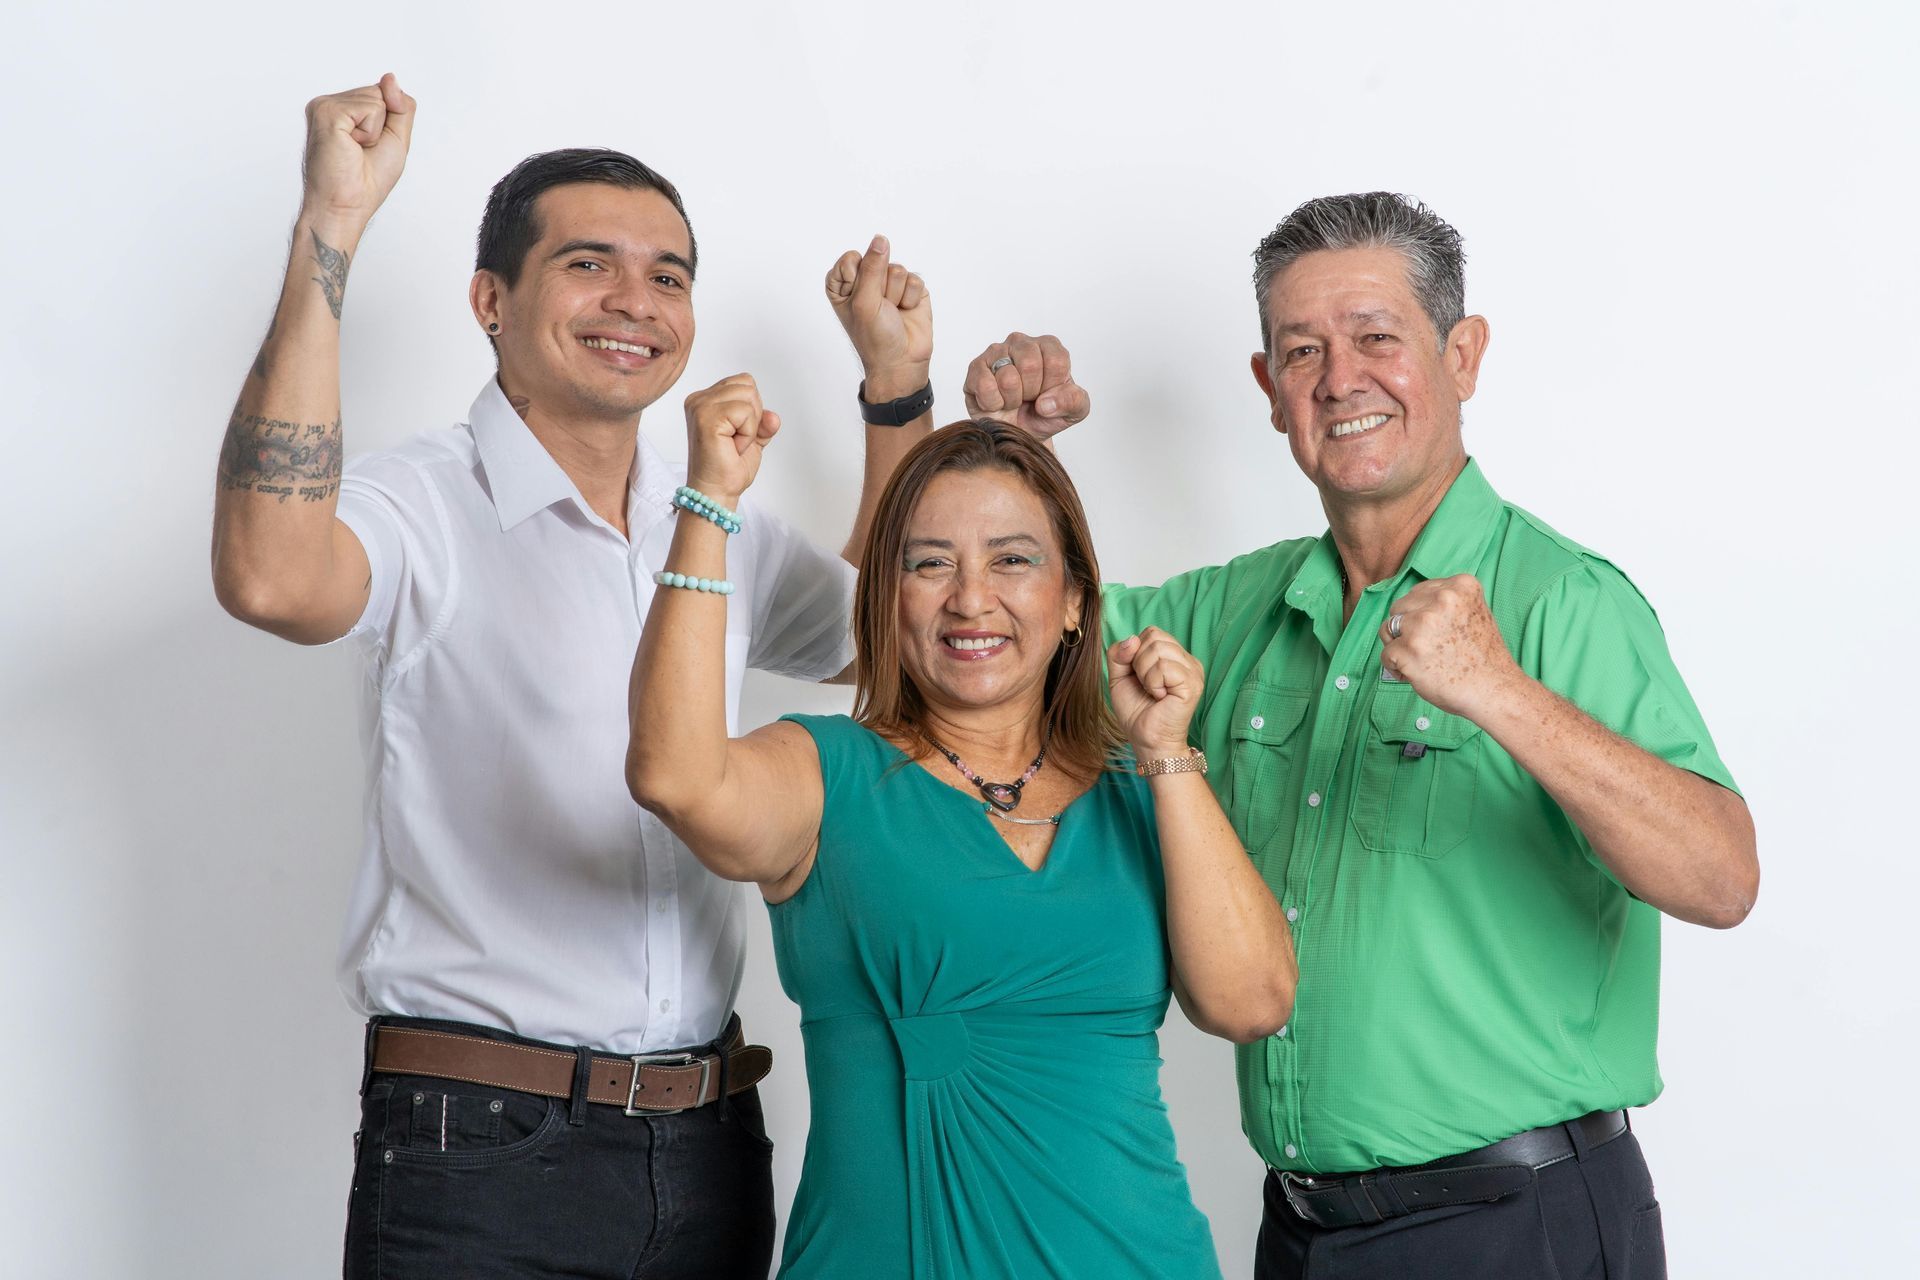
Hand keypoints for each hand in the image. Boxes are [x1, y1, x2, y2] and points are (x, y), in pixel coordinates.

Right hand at [300, 74, 415, 228]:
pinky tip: (351, 145)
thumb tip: (390, 78)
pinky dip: (371, 132)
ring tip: (356, 149)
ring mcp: (326, 105)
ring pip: (377, 98)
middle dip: (384, 125)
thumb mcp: (397, 138)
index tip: (371, 147)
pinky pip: (370, 108)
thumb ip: (400, 106)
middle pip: (380, 92)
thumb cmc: (368, 179)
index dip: (389, 123)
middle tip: (363, 150)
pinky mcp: (327, 110)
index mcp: (343, 109)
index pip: (382, 94)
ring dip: (377, 131)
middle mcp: (331, 104)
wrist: (347, 204)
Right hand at [683, 374, 779, 505]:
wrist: (717, 492)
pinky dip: (748, 432)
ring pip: (748, 395)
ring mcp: (700, 406)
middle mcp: (699, 399)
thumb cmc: (728, 467)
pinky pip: (745, 411)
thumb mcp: (754, 437)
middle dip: (753, 415)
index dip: (752, 409)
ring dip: (750, 425)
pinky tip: (733, 446)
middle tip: (736, 440)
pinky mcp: (706, 417)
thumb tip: (773, 417)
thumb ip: (763, 421)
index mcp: (705, 399)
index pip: (743, 382)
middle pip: (747, 384)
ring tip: (734, 443)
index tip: (737, 433)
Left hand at [825, 235, 930, 400]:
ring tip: (893, 313)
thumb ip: (872, 267)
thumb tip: (880, 239)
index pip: (851, 258)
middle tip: (880, 309)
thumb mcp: (865, 301)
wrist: (901, 361)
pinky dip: (911, 298)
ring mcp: (890, 284)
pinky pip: (915, 279)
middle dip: (880, 287)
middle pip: (877, 260)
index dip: (859, 279)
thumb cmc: (874, 337)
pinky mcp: (911, 289)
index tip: (860, 301)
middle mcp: (866, 280)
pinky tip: (906, 312)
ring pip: (897, 269)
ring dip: (896, 295)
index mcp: (843, 283)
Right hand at [962, 333, 1088, 439]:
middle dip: (1031, 393)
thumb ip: (1074, 401)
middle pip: (1030, 365)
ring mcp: (996, 352)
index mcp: (1049, 346)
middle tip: (1028, 398)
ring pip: (1008, 378)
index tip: (1048, 393)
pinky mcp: (975, 368)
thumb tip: (1046, 403)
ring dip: (1012, 400)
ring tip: (1012, 400)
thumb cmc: (1044, 416)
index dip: (1053, 387)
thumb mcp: (1074, 412)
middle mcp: (1021, 342)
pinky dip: (993, 403)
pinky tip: (996, 402)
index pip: (1057, 361)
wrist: (1018, 434)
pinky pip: (986, 386)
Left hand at [1108, 627, 1203, 757]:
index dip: (1135, 651)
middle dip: (1138, 661)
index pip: (1151, 632)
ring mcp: (1193, 670)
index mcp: (1174, 656)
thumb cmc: (1137, 711)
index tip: (1138, 676)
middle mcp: (1187, 660)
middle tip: (1146, 685)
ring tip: (1153, 691)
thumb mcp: (1119, 678)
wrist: (1147, 740)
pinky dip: (1153, 683)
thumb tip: (1133, 638)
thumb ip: (1119, 654)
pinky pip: (1163, 667)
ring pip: (1158, 649)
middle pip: (1154, 635)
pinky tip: (1159, 697)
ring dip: (1145, 673)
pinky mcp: (1192, 683)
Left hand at [1378, 575, 1523, 719]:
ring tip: (1420, 660)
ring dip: (1398, 646)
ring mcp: (1423, 624)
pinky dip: (1396, 668)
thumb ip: (1445, 603)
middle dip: (1406, 629)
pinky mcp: (1409, 649)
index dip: (1421, 615)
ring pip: (1388, 628)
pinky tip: (1416, 675)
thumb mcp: (1473, 613)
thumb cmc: (1483, 658)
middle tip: (1427, 649)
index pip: (1419, 593)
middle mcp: (1442, 599)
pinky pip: (1386, 654)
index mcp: (1461, 586)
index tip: (1436, 634)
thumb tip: (1409, 607)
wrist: (1495, 691)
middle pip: (1399, 607)